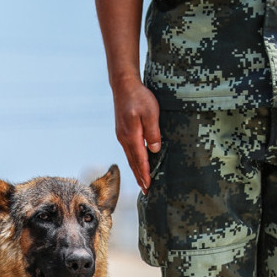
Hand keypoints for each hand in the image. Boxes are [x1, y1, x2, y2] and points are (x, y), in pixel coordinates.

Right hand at [112, 79, 160, 194]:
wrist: (123, 85)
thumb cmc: (139, 97)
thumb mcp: (151, 112)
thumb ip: (153, 132)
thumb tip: (154, 149)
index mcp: (132, 135)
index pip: (140, 159)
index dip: (145, 174)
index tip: (148, 186)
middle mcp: (124, 138)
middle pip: (133, 162)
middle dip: (139, 177)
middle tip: (146, 191)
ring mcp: (122, 136)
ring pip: (130, 157)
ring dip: (136, 170)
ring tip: (142, 181)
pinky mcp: (122, 132)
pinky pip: (128, 150)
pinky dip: (133, 160)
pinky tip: (137, 163)